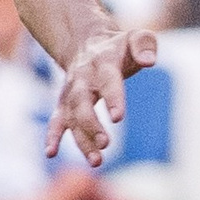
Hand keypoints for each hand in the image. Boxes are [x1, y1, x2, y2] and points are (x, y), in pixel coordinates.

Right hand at [44, 26, 157, 164]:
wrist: (87, 44)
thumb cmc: (119, 47)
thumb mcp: (136, 38)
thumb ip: (145, 45)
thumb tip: (149, 61)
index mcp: (103, 63)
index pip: (108, 82)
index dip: (112, 98)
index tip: (118, 118)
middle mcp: (83, 79)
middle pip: (82, 102)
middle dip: (91, 124)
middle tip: (105, 144)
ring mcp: (71, 92)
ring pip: (72, 116)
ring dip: (81, 139)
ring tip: (96, 161)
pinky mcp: (65, 103)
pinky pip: (57, 120)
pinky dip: (53, 136)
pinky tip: (50, 153)